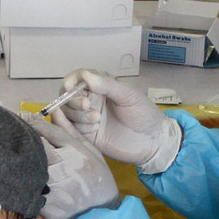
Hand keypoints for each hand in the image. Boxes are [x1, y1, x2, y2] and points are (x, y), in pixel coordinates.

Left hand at [22, 113, 118, 218]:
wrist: (100, 216)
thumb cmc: (97, 180)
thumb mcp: (90, 152)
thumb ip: (70, 131)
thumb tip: (55, 110)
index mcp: (77, 152)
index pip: (49, 130)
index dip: (32, 121)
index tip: (21, 115)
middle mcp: (65, 166)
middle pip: (35, 143)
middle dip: (24, 135)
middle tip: (14, 130)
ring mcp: (54, 184)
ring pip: (30, 163)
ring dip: (21, 156)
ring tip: (12, 150)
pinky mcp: (45, 201)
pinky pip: (29, 184)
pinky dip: (22, 176)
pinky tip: (19, 173)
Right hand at [57, 69, 182, 173]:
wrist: (153, 142)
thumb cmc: (144, 114)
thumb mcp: (129, 96)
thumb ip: (107, 85)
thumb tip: (85, 76)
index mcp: (100, 87)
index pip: (76, 79)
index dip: (70, 82)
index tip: (70, 87)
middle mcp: (90, 101)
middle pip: (66, 97)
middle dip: (73, 102)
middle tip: (88, 107)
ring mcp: (87, 119)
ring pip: (66, 114)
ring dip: (78, 117)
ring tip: (98, 122)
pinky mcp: (86, 136)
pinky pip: (69, 131)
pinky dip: (70, 128)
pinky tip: (85, 129)